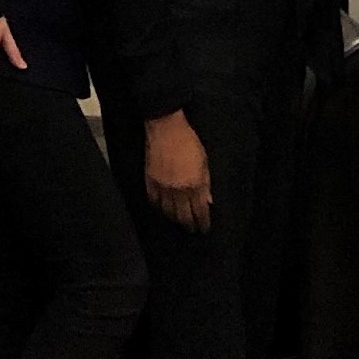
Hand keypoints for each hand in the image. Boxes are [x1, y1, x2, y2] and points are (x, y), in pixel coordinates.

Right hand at [144, 111, 212, 231]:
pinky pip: (153, 201)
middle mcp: (178, 190)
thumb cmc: (189, 142)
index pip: (199, 211)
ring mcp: (162, 186)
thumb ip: (206, 184)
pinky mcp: (150, 181)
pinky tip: (162, 210)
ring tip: (179, 222)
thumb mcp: (204, 162)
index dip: (203, 222)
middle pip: (183, 215)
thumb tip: (209, 201)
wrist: (166, 128)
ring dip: (174, 219)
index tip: (204, 229)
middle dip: (189, 225)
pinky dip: (158, 208)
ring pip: (168, 211)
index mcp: (194, 185)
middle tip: (192, 230)